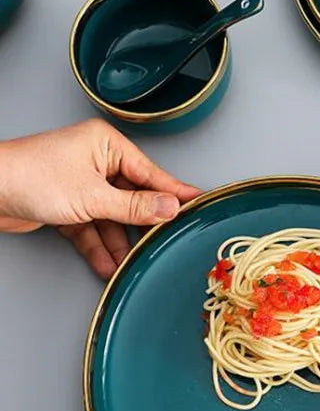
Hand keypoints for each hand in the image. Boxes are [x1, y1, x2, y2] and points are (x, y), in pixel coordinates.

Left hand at [0, 119, 199, 278]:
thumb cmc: (30, 176)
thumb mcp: (93, 196)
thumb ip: (135, 206)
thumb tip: (170, 207)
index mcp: (106, 145)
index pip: (151, 173)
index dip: (174, 192)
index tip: (198, 203)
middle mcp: (96, 161)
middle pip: (133, 198)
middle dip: (142, 226)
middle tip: (164, 242)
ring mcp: (81, 183)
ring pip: (112, 217)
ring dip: (119, 242)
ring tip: (132, 262)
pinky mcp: (67, 204)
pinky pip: (92, 227)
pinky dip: (98, 246)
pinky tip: (108, 264)